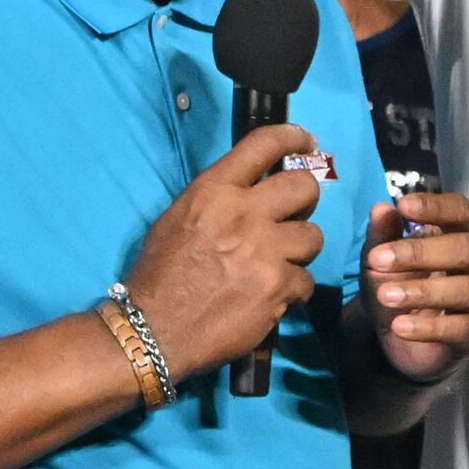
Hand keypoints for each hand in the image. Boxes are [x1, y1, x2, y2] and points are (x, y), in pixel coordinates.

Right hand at [118, 123, 327, 376]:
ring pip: (313, 236)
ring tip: (278, 262)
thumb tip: (255, 187)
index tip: (306, 142)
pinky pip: (306, 279)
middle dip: (304, 199)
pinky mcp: (278, 288)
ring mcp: (266, 252)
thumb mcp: (178, 218)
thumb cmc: (161, 273)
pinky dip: (292, 289)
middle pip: (304, 187)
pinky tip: (272, 295)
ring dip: (299, 249)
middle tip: (294, 214)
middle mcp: (245, 214)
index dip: (293, 137)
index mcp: (214, 190)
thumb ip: (219, 198)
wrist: (154, 330)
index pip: (265, 144)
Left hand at [361, 189, 468, 380]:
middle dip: (420, 253)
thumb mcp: (381, 261)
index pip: (460, 211)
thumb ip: (381, 236)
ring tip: (386, 295)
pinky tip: (400, 325)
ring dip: (422, 291)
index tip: (403, 206)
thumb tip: (380, 209)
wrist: (402, 337)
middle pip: (465, 248)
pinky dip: (429, 327)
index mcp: (459, 234)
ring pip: (465, 288)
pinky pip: (461, 328)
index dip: (436, 206)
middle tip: (379, 260)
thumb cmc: (400, 286)